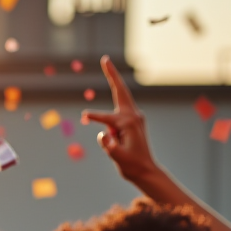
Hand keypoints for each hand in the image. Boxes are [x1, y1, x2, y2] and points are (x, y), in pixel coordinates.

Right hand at [81, 56, 159, 182]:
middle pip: (120, 90)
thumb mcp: (119, 158)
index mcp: (129, 123)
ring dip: (113, 82)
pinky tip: (113, 108)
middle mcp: (134, 116)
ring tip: (107, 64)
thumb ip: (110, 146)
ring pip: (120, 97)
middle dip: (112, 74)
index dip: (95, 117)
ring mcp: (134, 117)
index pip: (107, 117)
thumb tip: (102, 135)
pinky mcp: (132, 122)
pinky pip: (118, 112)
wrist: (145, 171)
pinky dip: (112, 109)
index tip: (85, 117)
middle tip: (105, 59)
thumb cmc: (131, 165)